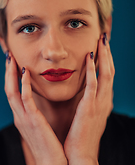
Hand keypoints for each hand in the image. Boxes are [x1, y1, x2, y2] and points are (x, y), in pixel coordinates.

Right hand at [4, 54, 66, 164]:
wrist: (53, 163)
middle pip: (8, 89)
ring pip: (12, 92)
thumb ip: (36, 113)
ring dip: (11, 74)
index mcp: (22, 116)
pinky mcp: (32, 121)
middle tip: (9, 56)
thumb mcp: (39, 126)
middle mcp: (19, 116)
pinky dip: (23, 85)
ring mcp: (24, 118)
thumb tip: (39, 102)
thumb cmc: (49, 144)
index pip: (13, 92)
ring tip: (12, 59)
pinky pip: (25, 100)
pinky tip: (25, 73)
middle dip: (8, 72)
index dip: (11, 77)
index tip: (14, 63)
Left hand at [64, 34, 114, 164]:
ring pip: (106, 74)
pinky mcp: (90, 107)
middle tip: (104, 37)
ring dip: (103, 56)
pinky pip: (93, 85)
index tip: (101, 46)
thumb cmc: (81, 134)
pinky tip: (89, 57)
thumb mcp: (88, 114)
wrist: (81, 154)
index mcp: (103, 100)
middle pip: (110, 70)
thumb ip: (89, 100)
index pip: (107, 75)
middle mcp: (105, 99)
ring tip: (101, 41)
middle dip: (107, 53)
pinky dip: (92, 69)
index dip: (106, 59)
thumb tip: (86, 89)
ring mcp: (99, 103)